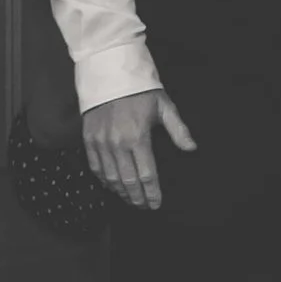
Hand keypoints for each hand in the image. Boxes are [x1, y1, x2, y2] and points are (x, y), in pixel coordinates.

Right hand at [82, 88, 196, 210]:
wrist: (109, 74)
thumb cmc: (141, 91)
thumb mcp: (164, 106)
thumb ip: (178, 129)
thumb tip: (191, 148)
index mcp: (138, 137)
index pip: (147, 175)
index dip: (152, 193)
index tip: (156, 204)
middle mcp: (118, 143)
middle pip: (128, 181)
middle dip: (137, 198)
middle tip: (144, 207)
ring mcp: (101, 142)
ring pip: (111, 178)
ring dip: (121, 193)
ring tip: (130, 200)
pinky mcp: (89, 139)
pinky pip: (95, 167)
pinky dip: (104, 180)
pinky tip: (112, 186)